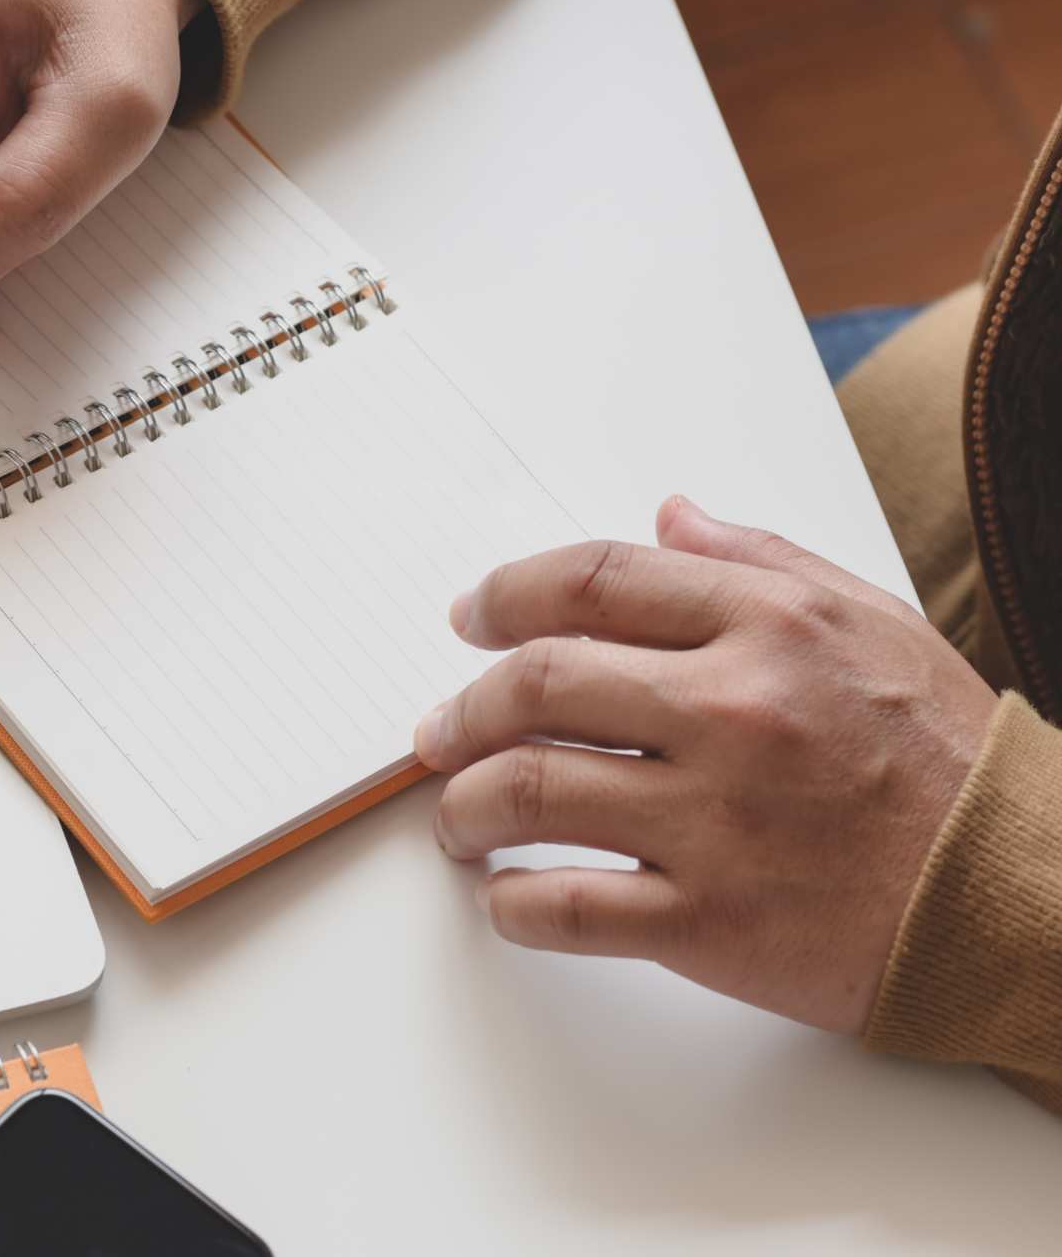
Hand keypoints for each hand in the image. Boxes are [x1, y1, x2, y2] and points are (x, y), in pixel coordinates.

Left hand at [418, 496, 996, 1032]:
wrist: (1025, 898)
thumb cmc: (948, 761)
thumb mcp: (872, 624)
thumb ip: (760, 563)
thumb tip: (669, 518)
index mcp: (768, 627)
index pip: (590, 582)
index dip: (505, 595)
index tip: (469, 618)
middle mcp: (733, 712)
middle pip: (535, 684)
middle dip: (461, 708)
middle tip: (437, 731)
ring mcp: (716, 820)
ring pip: (527, 792)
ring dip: (464, 804)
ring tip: (456, 816)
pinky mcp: (711, 921)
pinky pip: (564, 906)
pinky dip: (510, 904)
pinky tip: (503, 896)